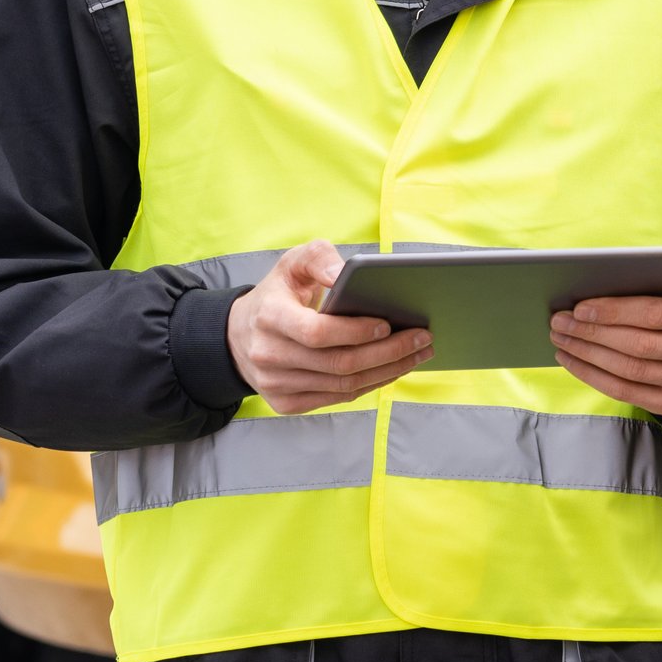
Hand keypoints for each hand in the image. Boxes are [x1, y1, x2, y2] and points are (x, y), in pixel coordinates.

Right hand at [227, 240, 431, 414]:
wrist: (239, 335)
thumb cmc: (278, 294)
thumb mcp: (292, 263)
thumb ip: (319, 258)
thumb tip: (343, 275)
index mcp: (268, 317)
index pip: (317, 333)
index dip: (355, 332)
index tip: (388, 323)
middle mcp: (268, 355)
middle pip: (339, 363)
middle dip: (388, 352)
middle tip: (423, 338)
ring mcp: (275, 384)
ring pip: (343, 386)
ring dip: (389, 371)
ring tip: (419, 352)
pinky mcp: (286, 403)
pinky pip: (338, 398)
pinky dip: (371, 384)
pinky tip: (395, 368)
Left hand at [551, 260, 661, 416]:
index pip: (655, 314)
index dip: (615, 312)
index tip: (580, 307)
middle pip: (639, 345)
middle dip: (593, 333)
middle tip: (560, 322)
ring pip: (629, 371)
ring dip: (587, 355)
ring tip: (561, 339)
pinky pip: (625, 393)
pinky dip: (592, 376)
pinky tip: (571, 361)